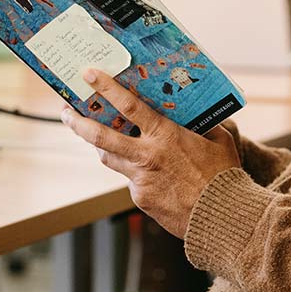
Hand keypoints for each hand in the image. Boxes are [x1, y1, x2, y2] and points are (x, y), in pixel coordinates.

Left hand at [60, 68, 241, 238]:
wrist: (222, 218)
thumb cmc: (224, 176)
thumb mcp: (218, 140)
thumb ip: (202, 126)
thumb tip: (198, 114)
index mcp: (165, 136)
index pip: (129, 106)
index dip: (107, 88)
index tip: (89, 74)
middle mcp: (146, 156)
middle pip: (100, 137)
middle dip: (78, 122)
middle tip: (66, 112)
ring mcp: (140, 179)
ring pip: (109, 158)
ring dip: (100, 146)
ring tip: (95, 136)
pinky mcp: (141, 199)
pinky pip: (131, 180)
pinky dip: (135, 173)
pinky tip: (148, 173)